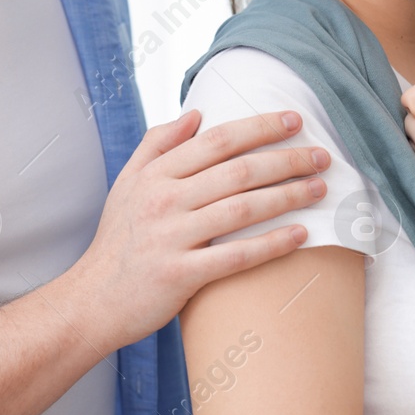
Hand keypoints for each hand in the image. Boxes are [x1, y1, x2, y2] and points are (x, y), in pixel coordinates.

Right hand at [67, 108, 329, 347]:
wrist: (92, 300)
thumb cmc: (117, 241)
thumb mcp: (127, 182)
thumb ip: (157, 143)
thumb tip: (196, 114)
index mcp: (155, 174)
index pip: (217, 141)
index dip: (259, 127)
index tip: (293, 119)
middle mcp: (164, 200)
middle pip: (238, 171)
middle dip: (286, 159)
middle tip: (322, 155)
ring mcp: (172, 238)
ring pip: (242, 209)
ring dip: (287, 196)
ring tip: (320, 189)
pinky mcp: (181, 276)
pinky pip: (236, 256)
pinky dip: (272, 244)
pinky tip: (301, 235)